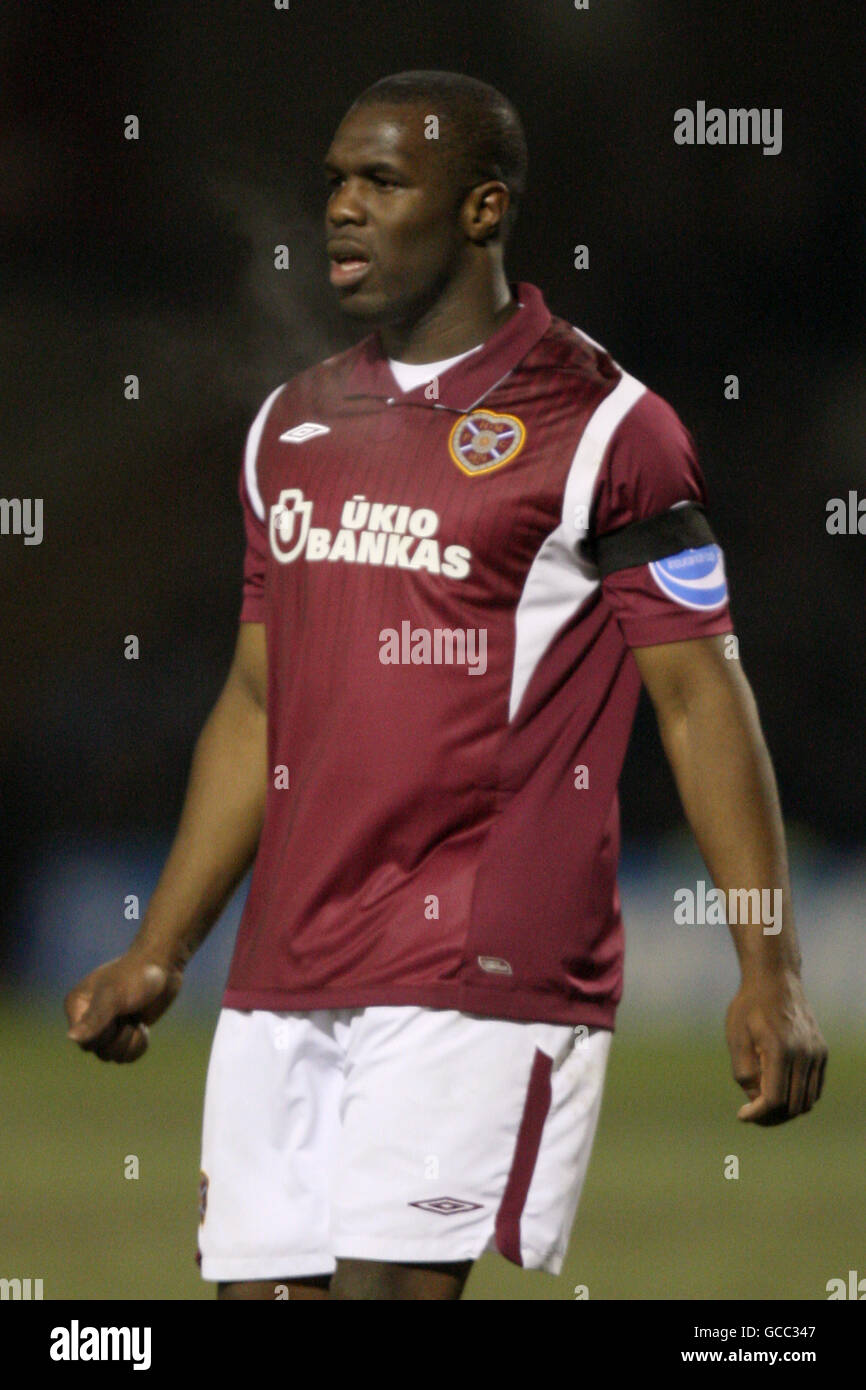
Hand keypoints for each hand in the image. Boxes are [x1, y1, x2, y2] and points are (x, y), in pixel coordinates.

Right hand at [64, 950, 183, 1062]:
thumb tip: (71, 1038)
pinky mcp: (125, 1031)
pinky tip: (143, 1027)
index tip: (117, 1015)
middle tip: (130, 1014)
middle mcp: (87, 1018)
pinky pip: (126, 1055)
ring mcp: (107, 1025)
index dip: (105, 1035)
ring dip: (130, 1041)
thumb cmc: (136, 976)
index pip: (84, 1043)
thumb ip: (94, 1018)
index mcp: (77, 1006)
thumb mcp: (114, 996)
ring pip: (113, 1055)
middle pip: (99, 1051)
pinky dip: (138, 1045)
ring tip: (137, 1020)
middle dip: (120, 1038)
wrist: (163, 966)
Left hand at [725, 971, 826, 1123]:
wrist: (775, 979)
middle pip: (793, 1106)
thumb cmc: (749, 1007)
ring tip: (764, 1104)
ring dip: (786, 1110)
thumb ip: (744, 1072)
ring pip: (807, 1101)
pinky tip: (780, 1091)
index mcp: (780, 1050)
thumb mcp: (736, 1037)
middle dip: (771, 1116)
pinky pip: (815, 1088)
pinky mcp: (822, 1052)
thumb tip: (754, 1102)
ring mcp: (817, 1054)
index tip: (742, 1116)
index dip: (757, 1114)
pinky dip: (799, 1097)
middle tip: (751, 1112)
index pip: (774, 1099)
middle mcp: (804, 1054)